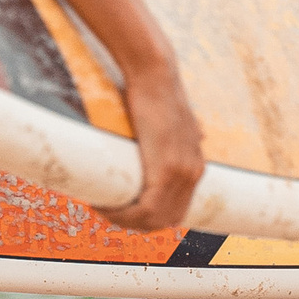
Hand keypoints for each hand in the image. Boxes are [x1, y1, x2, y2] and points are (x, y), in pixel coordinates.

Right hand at [111, 50, 206, 236]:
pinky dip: (123, 215)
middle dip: (134, 224)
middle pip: (166, 220)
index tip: (121, 209)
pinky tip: (104, 207)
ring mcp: (183, 173)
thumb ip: (188, 130)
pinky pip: (147, 210)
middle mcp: (194, 172)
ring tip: (101, 209)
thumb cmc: (156, 91)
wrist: (155, 75)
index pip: (175, 209)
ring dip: (124, 221)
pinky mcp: (167, 170)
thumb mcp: (179, 118)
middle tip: (106, 212)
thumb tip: (197, 132)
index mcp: (195, 165)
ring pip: (154, 219)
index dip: (148, 217)